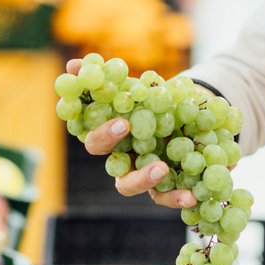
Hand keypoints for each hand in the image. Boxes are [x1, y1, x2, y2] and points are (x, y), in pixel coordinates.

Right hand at [65, 58, 196, 208]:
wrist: (189, 114)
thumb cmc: (153, 102)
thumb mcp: (136, 87)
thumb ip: (108, 78)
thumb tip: (73, 65)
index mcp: (112, 136)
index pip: (95, 139)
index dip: (103, 133)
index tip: (123, 122)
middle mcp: (123, 158)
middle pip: (112, 166)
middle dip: (122, 156)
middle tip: (139, 141)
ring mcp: (141, 175)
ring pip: (130, 185)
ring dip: (144, 180)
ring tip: (163, 169)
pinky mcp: (163, 187)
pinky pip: (164, 197)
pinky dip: (176, 198)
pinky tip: (191, 197)